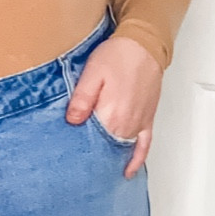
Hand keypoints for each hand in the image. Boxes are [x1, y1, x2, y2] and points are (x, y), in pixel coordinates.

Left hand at [65, 34, 162, 177]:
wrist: (144, 44)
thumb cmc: (118, 55)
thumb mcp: (91, 73)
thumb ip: (82, 99)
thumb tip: (72, 121)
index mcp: (111, 114)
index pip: (92, 142)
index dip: (79, 149)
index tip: (68, 158)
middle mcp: (127, 123)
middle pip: (106, 148)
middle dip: (92, 157)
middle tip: (77, 168)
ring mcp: (139, 123)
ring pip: (122, 149)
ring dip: (110, 159)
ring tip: (95, 171)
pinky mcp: (147, 119)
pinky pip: (144, 145)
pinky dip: (136, 159)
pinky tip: (128, 170)